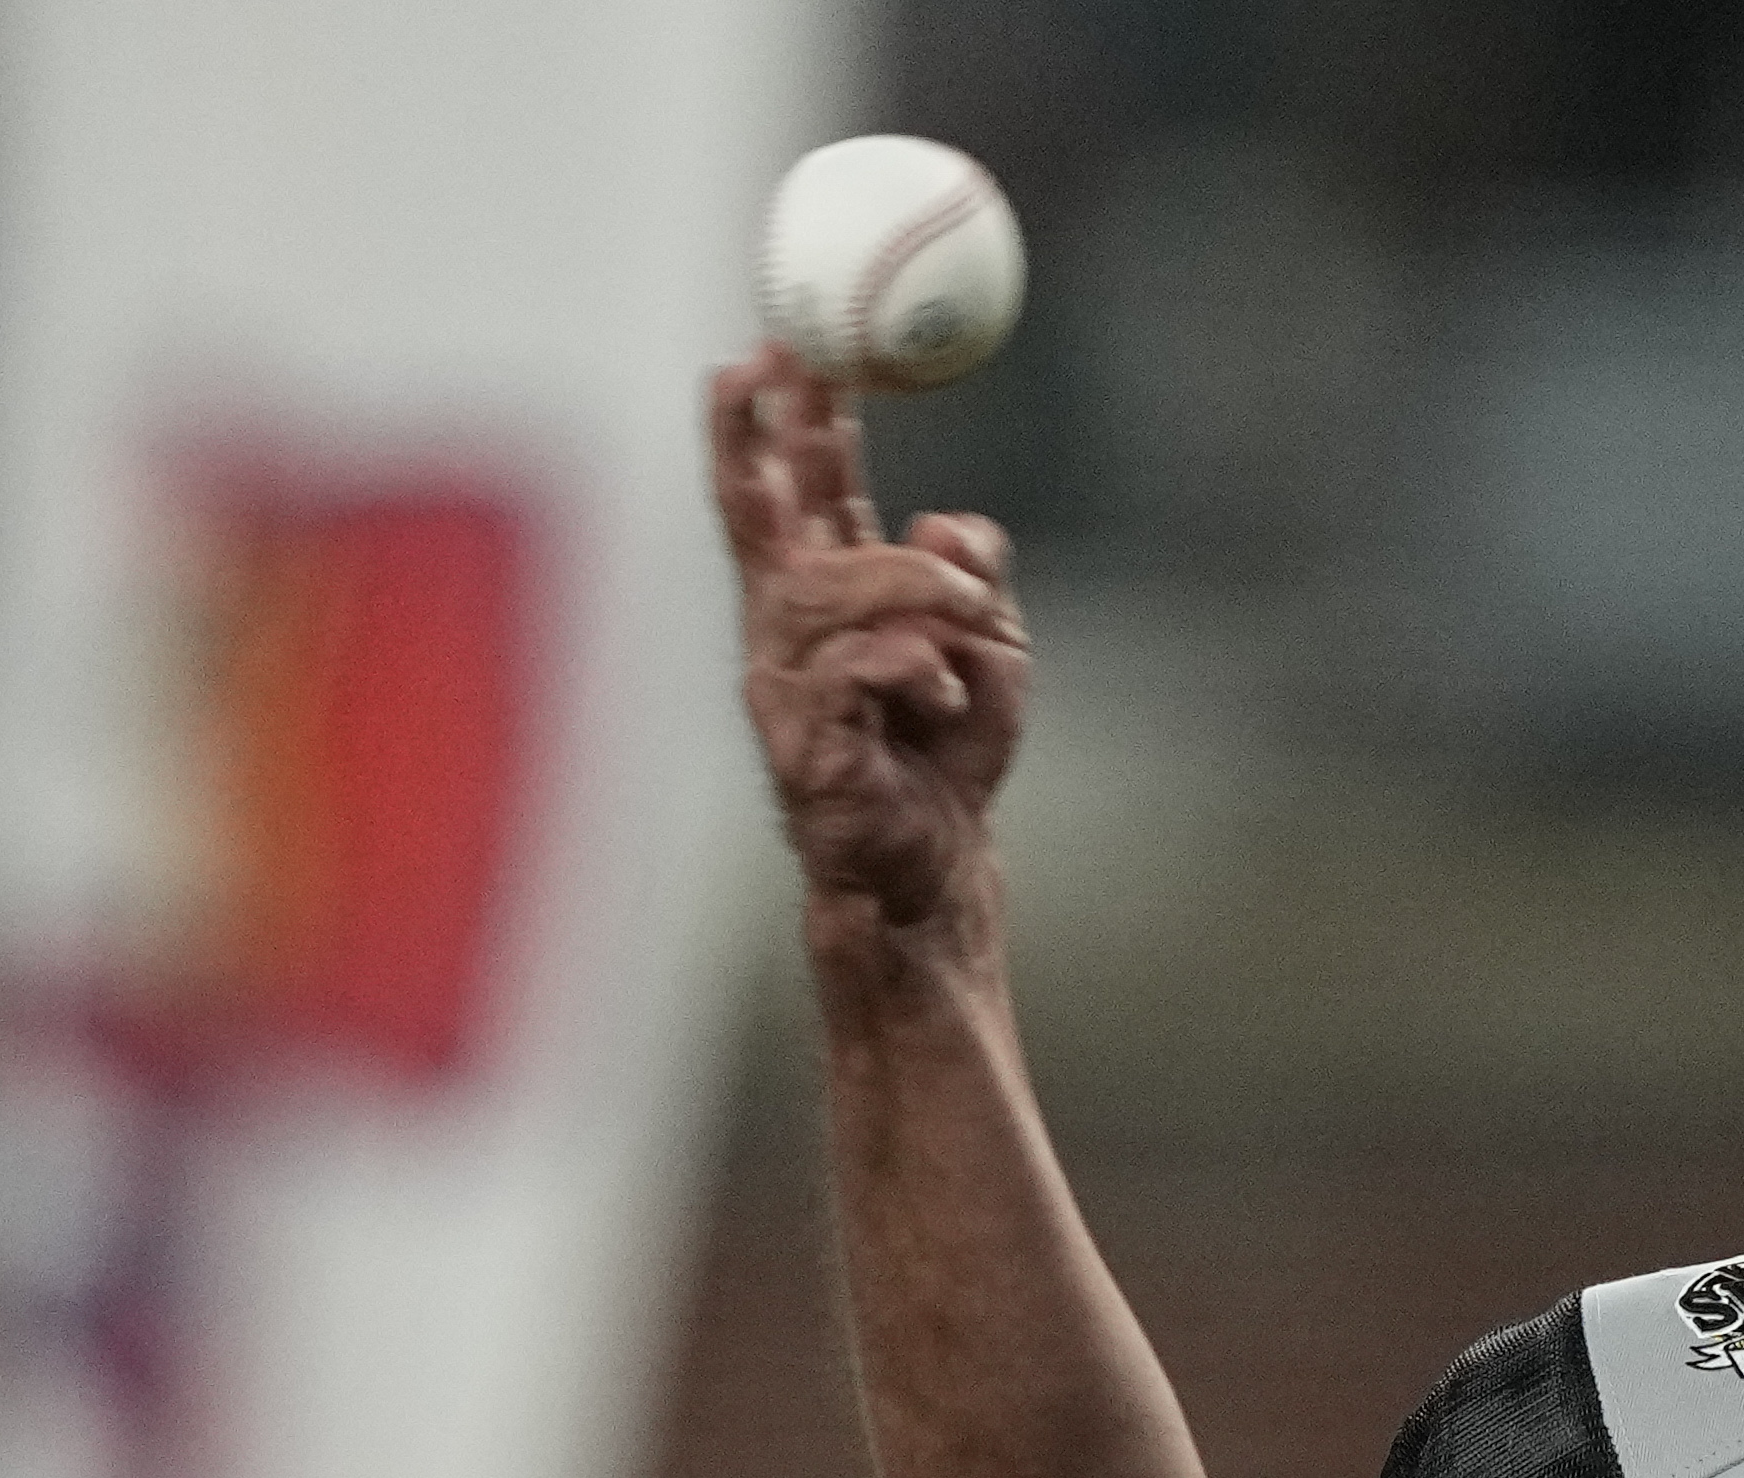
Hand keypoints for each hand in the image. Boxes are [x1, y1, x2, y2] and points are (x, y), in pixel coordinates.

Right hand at [704, 350, 1029, 939]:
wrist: (937, 867)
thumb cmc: (951, 755)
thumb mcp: (991, 642)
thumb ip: (970, 573)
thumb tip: (944, 525)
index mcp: (828, 595)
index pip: (798, 492)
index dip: (790, 419)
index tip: (787, 344)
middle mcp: (787, 629)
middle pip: (754, 515)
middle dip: (752, 434)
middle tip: (766, 365)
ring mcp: (787, 684)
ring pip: (829, 587)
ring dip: (908, 587)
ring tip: (966, 619)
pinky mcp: (804, 741)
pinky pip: (861, 666)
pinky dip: (918, 669)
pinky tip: (942, 703)